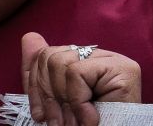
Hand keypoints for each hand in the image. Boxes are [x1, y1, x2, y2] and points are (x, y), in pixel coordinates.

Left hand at [19, 33, 140, 125]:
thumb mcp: (53, 100)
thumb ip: (41, 73)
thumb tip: (29, 36)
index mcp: (86, 61)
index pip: (46, 55)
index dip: (36, 85)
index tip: (40, 115)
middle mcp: (102, 55)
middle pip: (51, 56)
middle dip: (48, 94)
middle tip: (59, 121)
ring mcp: (115, 60)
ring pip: (61, 62)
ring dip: (63, 101)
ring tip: (74, 122)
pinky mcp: (124, 69)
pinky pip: (76, 73)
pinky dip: (77, 101)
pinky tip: (89, 118)